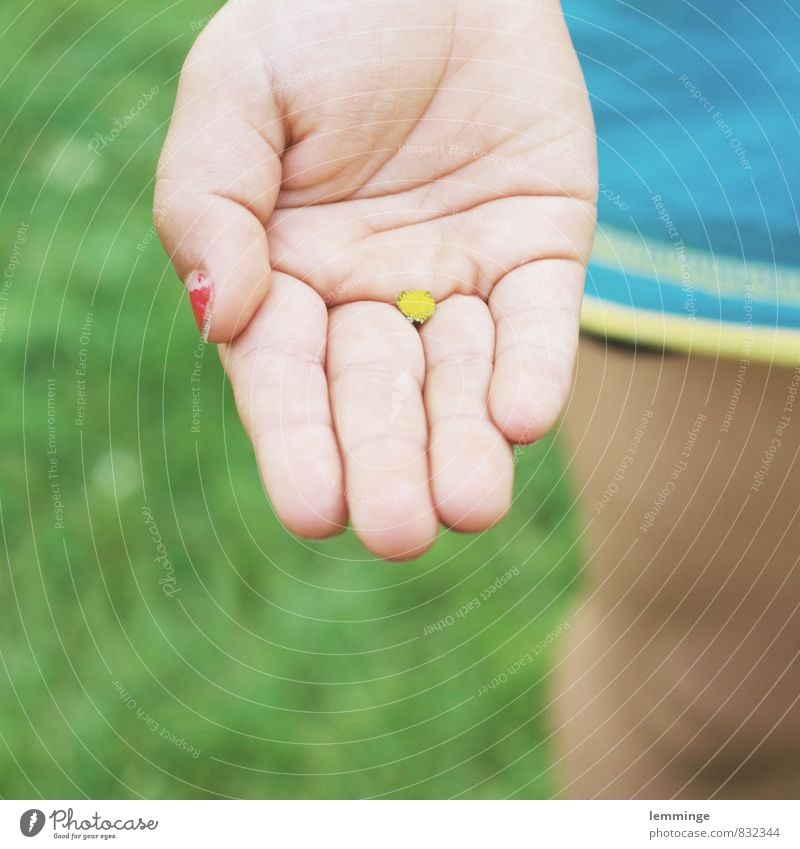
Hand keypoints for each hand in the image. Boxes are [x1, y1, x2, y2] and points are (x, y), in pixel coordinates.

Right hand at [155, 0, 596, 559]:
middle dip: (389, 465)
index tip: (314, 511)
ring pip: (461, 382)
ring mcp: (460, 281)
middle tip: (399, 533)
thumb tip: (221, 318)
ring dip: (466, 445)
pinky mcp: (539, 253)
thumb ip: (208, 202)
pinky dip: (534, 370)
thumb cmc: (319, 19)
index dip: (299, 447)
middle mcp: (374, 298)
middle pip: (379, 400)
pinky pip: (539, 323)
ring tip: (470, 505)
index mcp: (288, 277)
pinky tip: (522, 419)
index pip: (288, 383)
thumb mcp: (237, 91)